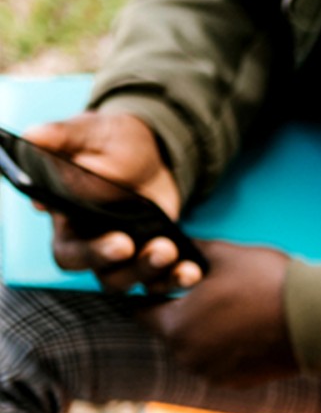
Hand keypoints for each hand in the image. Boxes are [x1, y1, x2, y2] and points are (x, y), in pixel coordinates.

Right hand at [22, 112, 200, 290]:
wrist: (152, 151)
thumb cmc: (109, 141)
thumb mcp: (88, 132)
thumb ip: (62, 136)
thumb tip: (35, 136)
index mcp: (67, 220)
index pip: (69, 251)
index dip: (91, 254)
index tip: (122, 243)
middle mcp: (92, 243)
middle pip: (102, 272)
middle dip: (128, 266)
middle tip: (156, 248)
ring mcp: (125, 254)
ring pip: (131, 281)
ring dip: (153, 273)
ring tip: (171, 250)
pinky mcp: (152, 256)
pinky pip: (161, 280)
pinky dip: (176, 279)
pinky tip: (193, 269)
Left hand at [137, 241, 298, 385]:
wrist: (320, 319)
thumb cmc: (270, 282)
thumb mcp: (226, 254)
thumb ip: (191, 250)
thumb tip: (173, 242)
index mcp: (174, 325)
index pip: (141, 310)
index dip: (153, 292)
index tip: (168, 283)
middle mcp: (186, 356)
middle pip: (171, 331)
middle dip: (184, 313)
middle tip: (210, 294)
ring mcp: (212, 374)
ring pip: (196, 349)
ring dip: (207, 333)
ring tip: (235, 311)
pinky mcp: (238, 383)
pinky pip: (220, 364)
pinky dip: (229, 350)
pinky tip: (251, 330)